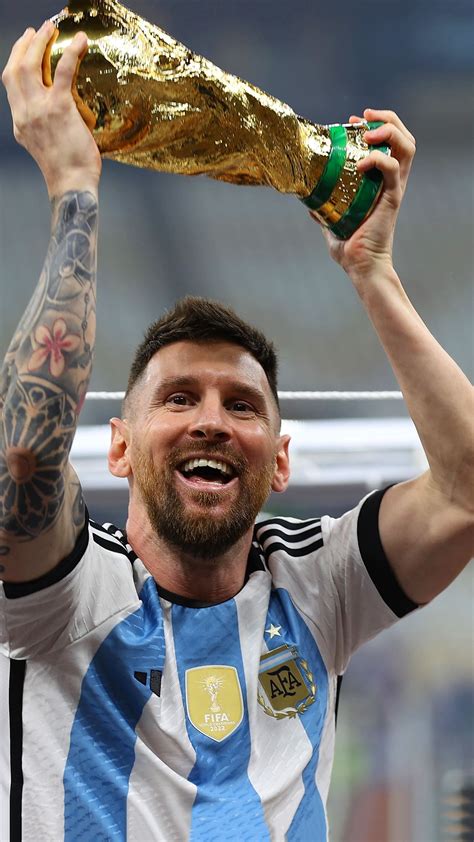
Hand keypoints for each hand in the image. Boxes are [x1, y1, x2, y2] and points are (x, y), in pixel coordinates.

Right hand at [2, 21, 101, 197]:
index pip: (11, 85)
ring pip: (30, 65)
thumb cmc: (68, 171)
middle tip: (38, 31)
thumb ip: (43, 128)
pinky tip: (81, 41)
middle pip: (15, 69)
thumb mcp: (46, 147)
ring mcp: (39, 110)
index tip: (26, 48)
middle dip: (25, 45)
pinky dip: (72, 52)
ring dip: (40, 42)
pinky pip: (64, 71)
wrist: (72, 184)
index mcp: (19, 124)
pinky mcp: (59, 108)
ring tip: (51, 29)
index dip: (16, 61)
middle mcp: (24, 114)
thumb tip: (57, 118)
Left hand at [313, 109, 415, 287]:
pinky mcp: (392, 198)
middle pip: (404, 138)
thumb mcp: (331, 221)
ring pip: (407, 147)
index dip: (375, 125)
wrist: (360, 266)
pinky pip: (393, 169)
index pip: (389, 143)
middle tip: (365, 118)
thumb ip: (322, 208)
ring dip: (390, 131)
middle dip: (387, 120)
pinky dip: (378, 159)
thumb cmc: (350, 247)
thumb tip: (306, 199)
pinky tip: (361, 162)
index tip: (354, 120)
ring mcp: (394, 188)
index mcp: (380, 181)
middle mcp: (391, 181)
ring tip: (369, 133)